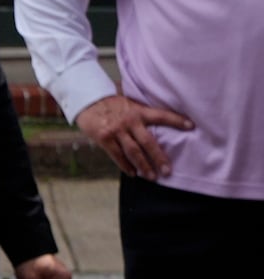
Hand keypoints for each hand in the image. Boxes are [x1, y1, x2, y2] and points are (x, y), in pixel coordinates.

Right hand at [75, 95, 192, 180]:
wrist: (88, 101)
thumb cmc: (110, 104)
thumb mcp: (129, 104)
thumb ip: (140, 114)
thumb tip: (157, 126)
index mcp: (138, 111)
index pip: (161, 116)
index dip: (176, 120)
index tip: (191, 126)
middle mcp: (129, 121)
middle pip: (148, 142)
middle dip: (159, 157)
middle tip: (167, 171)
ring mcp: (116, 130)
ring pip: (133, 151)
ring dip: (143, 165)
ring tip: (151, 177)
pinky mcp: (104, 138)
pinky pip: (117, 155)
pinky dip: (125, 165)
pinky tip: (133, 173)